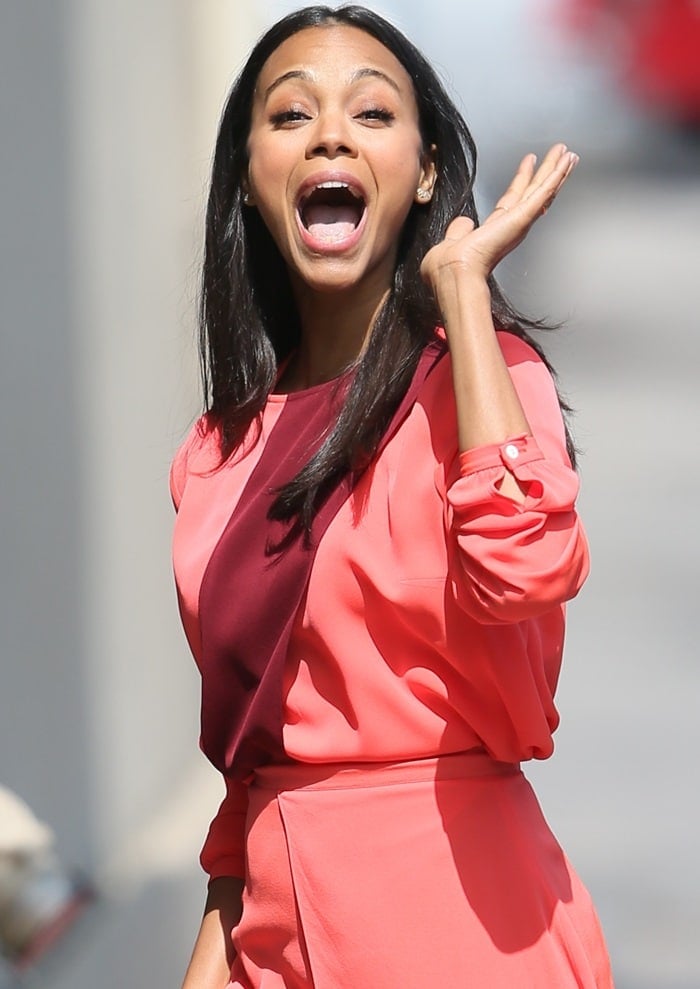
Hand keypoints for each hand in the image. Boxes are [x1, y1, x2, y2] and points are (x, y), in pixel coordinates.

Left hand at [420, 143, 578, 295]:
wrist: (454, 272)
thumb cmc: (449, 267)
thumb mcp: (452, 242)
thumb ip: (460, 230)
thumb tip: (464, 223)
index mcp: (493, 231)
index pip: (512, 201)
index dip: (521, 182)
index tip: (529, 166)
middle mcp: (510, 226)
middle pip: (533, 193)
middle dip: (546, 174)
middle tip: (559, 156)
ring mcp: (519, 221)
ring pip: (543, 190)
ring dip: (556, 170)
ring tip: (568, 154)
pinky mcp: (523, 216)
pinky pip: (544, 192)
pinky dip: (557, 176)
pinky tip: (566, 162)